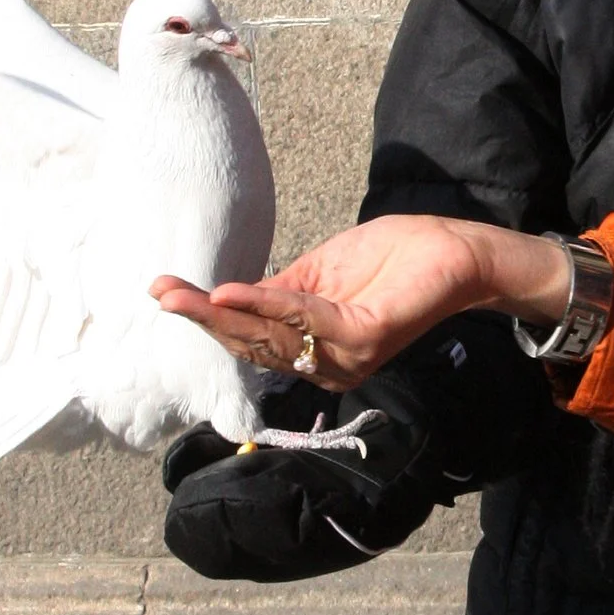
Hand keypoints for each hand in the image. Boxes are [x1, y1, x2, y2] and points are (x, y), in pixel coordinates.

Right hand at [152, 214, 571, 390]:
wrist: (453, 250)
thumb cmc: (392, 257)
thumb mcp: (320, 271)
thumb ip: (279, 290)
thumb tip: (228, 297)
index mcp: (312, 348)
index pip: (250, 337)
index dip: (207, 316)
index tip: (163, 290)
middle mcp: (325, 364)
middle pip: (251, 343)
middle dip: (202, 317)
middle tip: (160, 292)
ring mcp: (345, 356)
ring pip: (270, 336)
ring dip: (223, 313)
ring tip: (183, 293)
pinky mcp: (364, 338)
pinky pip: (305, 320)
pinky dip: (265, 304)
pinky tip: (232, 291)